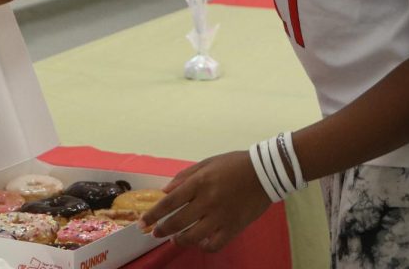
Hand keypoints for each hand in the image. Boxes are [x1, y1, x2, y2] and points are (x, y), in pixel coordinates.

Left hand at [140, 150, 270, 252]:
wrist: (265, 172)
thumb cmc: (234, 164)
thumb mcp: (207, 163)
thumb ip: (185, 176)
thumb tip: (166, 191)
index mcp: (199, 183)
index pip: (169, 202)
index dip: (154, 214)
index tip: (143, 222)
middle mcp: (207, 201)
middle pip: (177, 222)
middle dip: (162, 230)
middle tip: (155, 233)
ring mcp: (220, 216)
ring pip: (193, 237)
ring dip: (179, 240)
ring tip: (174, 239)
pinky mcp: (233, 227)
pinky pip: (214, 244)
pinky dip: (203, 246)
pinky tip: (199, 242)